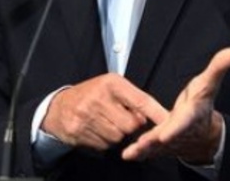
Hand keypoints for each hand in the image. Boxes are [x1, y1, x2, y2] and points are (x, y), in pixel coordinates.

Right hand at [42, 73, 167, 149]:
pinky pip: (104, 145)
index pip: (141, 100)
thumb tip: (149, 116)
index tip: (170, 121)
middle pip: (131, 125)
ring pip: (117, 137)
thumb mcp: (110, 87)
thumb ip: (131, 98)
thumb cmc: (90, 95)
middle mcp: (99, 98)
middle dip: (129, 125)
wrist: (59, 107)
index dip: (156, 113)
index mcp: (111, 83)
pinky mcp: (79, 131)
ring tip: (105, 122)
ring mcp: (87, 115)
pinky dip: (103, 140)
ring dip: (115, 134)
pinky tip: (95, 129)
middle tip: (119, 117)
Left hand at [122, 47, 229, 163]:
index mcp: (192, 115)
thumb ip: (218, 67)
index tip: (165, 134)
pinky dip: (138, 154)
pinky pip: (149, 151)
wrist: (202, 131)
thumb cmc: (201, 104)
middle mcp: (181, 130)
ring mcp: (171, 140)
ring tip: (131, 152)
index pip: (185, 121)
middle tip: (143, 143)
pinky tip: (127, 155)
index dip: (176, 128)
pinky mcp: (161, 146)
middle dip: (155, 140)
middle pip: (167, 136)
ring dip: (144, 149)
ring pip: (156, 146)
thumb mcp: (209, 83)